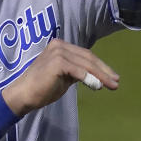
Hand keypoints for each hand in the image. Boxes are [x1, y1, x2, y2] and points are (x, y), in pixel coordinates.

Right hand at [1, 39, 118, 115]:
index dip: (101, 66)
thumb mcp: (63, 76)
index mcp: (60, 46)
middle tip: (116, 82)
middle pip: (88, 58)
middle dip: (104, 71)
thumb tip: (94, 75)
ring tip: (111, 86)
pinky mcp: (57, 63)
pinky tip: (97, 87)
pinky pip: (79, 72)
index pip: (85, 55)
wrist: (24, 95)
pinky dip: (90, 79)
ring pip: (86, 64)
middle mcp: (59, 45)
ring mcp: (58, 52)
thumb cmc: (42, 87)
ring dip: (101, 76)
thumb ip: (76, 71)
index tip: (112, 76)